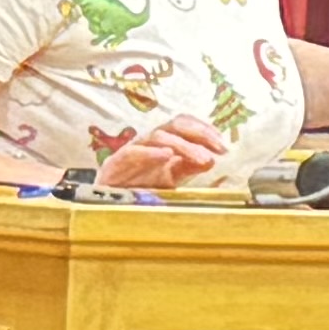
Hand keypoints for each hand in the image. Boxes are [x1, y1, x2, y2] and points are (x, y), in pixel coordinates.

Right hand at [85, 120, 229, 194]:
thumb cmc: (138, 190)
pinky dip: (152, 152)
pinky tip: (167, 156)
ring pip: (159, 135)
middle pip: (175, 124)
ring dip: (184, 145)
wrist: (105, 205)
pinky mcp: (116, 163)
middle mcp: (149, 143)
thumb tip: (212, 159)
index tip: (223, 146)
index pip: (185, 124)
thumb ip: (188, 168)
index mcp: (162, 144)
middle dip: (200, 132)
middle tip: (219, 148)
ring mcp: (132, 150)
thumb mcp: (170, 180)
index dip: (204, 129)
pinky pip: (134, 152)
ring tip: (203, 159)